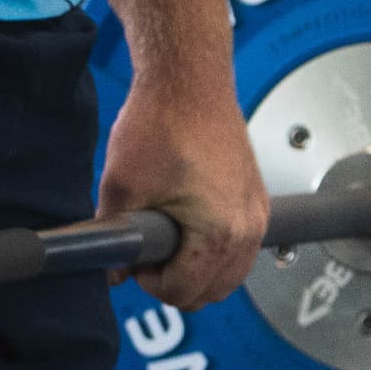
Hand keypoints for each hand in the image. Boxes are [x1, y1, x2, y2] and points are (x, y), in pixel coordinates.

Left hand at [95, 64, 268, 309]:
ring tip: (167, 238)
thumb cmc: (163, 120)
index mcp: (219, 231)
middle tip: (148, 252)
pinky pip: (240, 246)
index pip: (184, 292)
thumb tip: (114, 267)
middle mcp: (248, 226)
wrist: (188, 77)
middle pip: (214, 293)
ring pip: (230, 274)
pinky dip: (215, 250)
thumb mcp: (122, 185)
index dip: (150, 283)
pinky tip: (187, 226)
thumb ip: (113, 237)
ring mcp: (257, 211)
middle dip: (177, 282)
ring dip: (198, 270)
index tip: (136, 259)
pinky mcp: (256, 197)